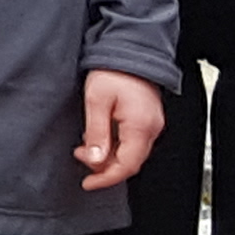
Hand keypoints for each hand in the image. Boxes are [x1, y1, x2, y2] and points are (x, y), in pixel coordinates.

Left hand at [76, 71, 166, 190]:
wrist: (131, 49)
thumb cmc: (114, 71)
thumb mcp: (96, 102)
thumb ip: (96, 134)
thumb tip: (94, 160)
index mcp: (140, 127)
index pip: (126, 166)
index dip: (106, 179)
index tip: (88, 184)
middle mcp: (152, 128)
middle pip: (130, 162)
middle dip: (103, 166)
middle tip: (81, 155)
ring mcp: (152, 124)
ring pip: (131, 153)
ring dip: (108, 155)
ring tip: (87, 144)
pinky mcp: (149, 119)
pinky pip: (133, 141)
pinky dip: (116, 145)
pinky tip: (101, 136)